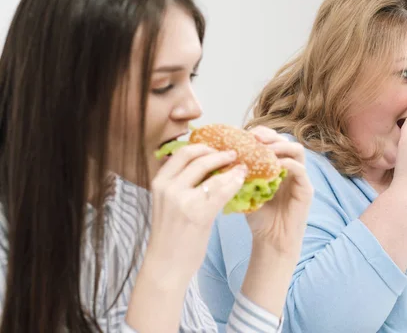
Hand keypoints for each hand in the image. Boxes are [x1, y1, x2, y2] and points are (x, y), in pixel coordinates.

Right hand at [146, 144, 247, 283]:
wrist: (166, 265)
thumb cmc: (171, 235)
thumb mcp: (168, 203)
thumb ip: (181, 183)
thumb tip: (206, 164)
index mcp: (159, 181)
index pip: (182, 153)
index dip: (202, 147)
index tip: (217, 147)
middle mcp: (168, 187)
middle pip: (197, 157)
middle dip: (218, 152)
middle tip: (233, 153)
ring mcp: (182, 200)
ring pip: (211, 172)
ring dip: (230, 165)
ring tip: (241, 165)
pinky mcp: (198, 213)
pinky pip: (222, 190)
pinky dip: (235, 182)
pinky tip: (242, 180)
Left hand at [244, 126, 312, 255]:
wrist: (270, 241)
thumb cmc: (258, 217)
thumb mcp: (245, 190)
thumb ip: (240, 173)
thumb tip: (223, 155)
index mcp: (277, 165)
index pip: (272, 141)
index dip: (260, 134)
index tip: (243, 134)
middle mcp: (290, 168)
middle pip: (285, 140)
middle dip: (269, 136)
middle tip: (253, 138)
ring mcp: (300, 178)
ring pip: (297, 150)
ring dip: (280, 145)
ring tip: (264, 148)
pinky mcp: (306, 190)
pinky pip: (300, 170)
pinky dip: (287, 163)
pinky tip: (273, 165)